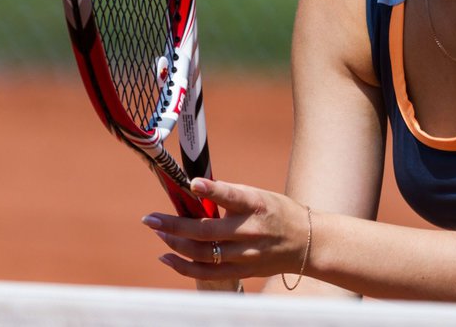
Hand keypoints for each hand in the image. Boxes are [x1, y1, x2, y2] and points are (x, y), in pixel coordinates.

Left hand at [143, 178, 311, 284]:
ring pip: (202, 253)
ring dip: (175, 243)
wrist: (305, 242)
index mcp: (257, 204)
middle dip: (174, 225)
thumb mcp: (259, 196)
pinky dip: (183, 266)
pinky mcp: (243, 270)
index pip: (233, 196)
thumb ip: (230, 196)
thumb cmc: (277, 213)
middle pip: (206, 231)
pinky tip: (167, 257)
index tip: (192, 183)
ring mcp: (246, 253)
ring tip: (159, 233)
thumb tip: (194, 192)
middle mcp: (251, 230)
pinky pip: (207, 273)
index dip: (213, 190)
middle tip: (150, 219)